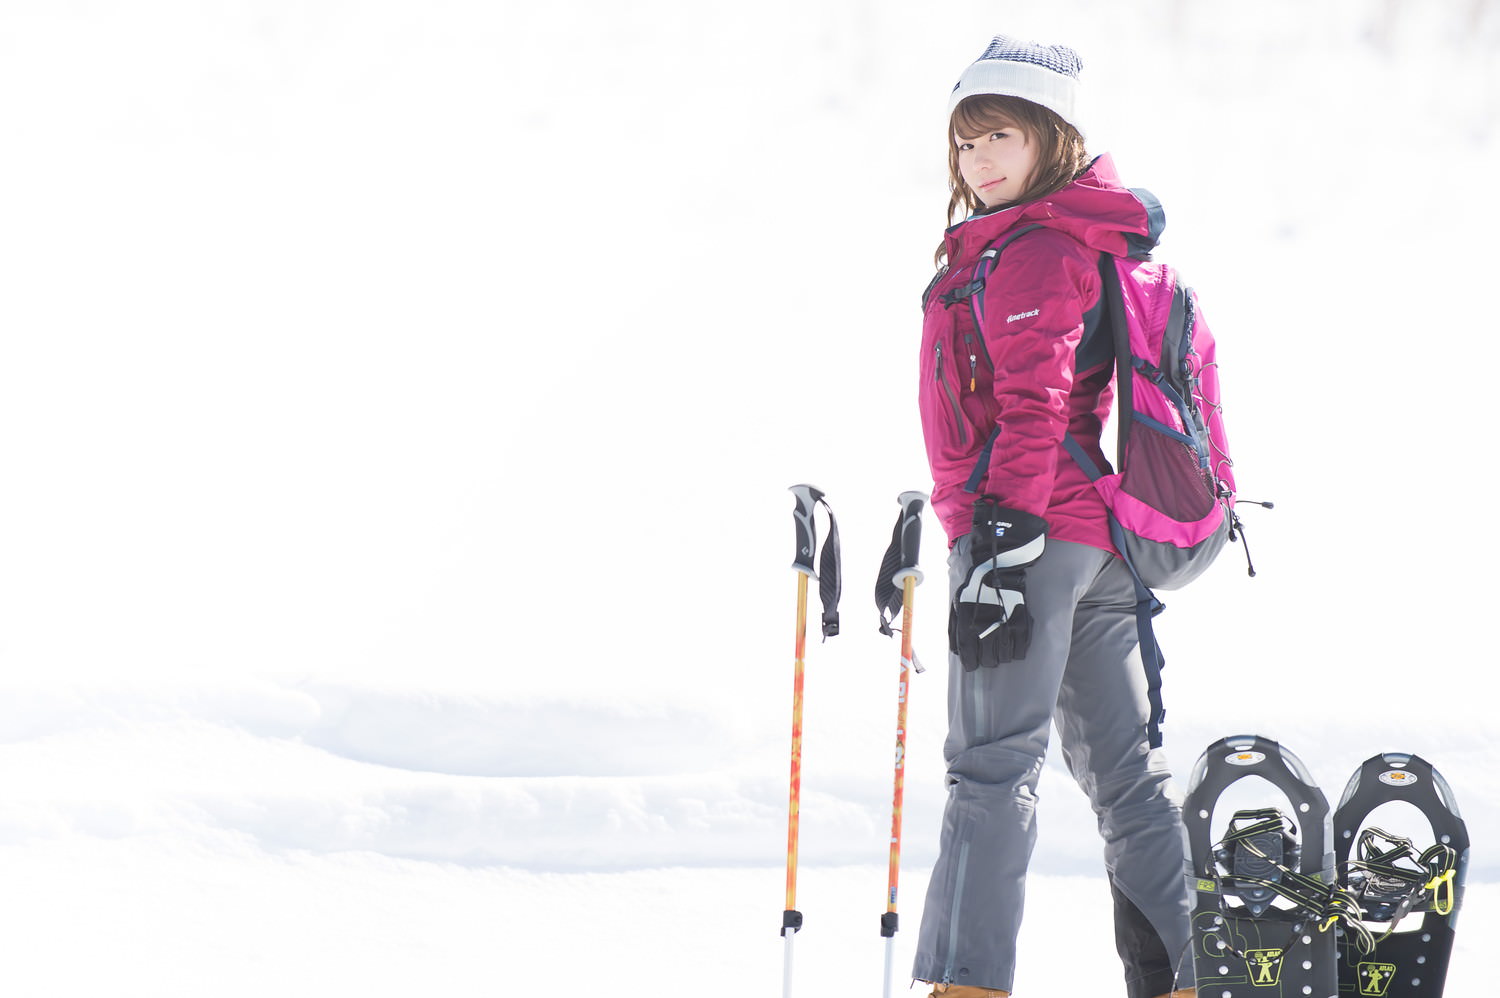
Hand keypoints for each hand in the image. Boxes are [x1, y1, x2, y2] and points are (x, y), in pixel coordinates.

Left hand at [950, 498, 1046, 668]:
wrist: (1001, 546)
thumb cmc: (980, 566)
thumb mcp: (963, 589)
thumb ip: (961, 611)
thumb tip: (958, 632)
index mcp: (966, 609)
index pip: (964, 642)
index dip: (967, 657)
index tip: (970, 665)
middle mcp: (982, 613)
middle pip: (983, 647)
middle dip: (985, 659)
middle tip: (988, 664)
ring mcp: (1001, 612)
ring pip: (1002, 644)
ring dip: (1001, 656)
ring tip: (1001, 660)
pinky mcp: (1019, 607)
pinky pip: (1020, 634)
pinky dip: (1019, 646)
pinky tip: (1018, 653)